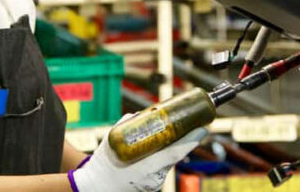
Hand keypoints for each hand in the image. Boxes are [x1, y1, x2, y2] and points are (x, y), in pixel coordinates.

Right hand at [70, 115, 206, 191]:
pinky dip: (163, 157)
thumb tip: (140, 114)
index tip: (203, 129)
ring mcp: (154, 185)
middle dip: (187, 140)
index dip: (190, 141)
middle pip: (175, 156)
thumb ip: (126, 125)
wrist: (96, 188)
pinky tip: (165, 146)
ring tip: (182, 132)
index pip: (174, 154)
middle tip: (198, 125)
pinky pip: (161, 168)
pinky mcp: (153, 187)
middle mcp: (153, 179)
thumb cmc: (103, 165)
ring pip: (169, 162)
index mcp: (144, 169)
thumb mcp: (111, 142)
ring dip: (175, 148)